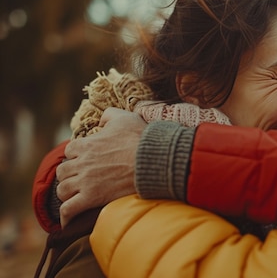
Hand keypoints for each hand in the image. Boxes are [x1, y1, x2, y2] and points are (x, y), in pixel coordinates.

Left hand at [57, 107, 146, 226]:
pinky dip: (66, 216)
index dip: (77, 156)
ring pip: (62, 190)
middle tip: (81, 179)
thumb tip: (101, 121)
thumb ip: (109, 115)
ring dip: (68, 193)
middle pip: (63, 172)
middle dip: (70, 175)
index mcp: (86, 144)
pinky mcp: (92, 198)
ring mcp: (85, 181)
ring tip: (77, 197)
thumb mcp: (125, 118)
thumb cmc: (141, 139)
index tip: (85, 161)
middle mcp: (82, 163)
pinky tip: (68, 220)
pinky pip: (68, 209)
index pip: (70, 151)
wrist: (154, 160)